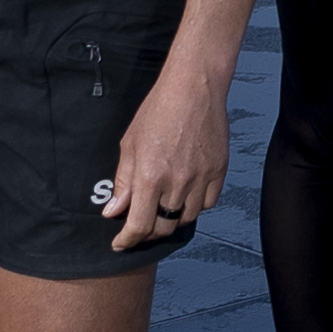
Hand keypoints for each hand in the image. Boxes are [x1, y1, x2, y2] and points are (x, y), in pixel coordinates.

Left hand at [99, 56, 235, 245]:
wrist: (193, 88)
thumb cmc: (158, 111)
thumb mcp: (130, 145)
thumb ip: (123, 182)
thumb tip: (114, 211)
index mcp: (150, 177)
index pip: (138, 225)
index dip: (127, 241)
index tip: (121, 243)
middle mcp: (177, 182)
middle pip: (163, 227)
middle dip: (147, 233)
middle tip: (140, 226)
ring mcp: (201, 177)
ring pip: (186, 219)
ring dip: (171, 220)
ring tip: (162, 209)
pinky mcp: (218, 170)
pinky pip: (208, 203)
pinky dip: (194, 206)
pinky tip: (185, 195)